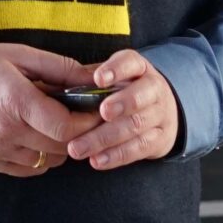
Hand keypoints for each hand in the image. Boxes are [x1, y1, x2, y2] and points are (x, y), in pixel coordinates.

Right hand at [0, 43, 100, 177]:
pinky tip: (37, 135)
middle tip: (81, 115)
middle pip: (62, 147)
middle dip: (79, 133)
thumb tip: (97, 77)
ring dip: (61, 145)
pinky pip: (31, 169)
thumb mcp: (20, 56)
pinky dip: (42, 156)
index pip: (66, 127)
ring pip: (50, 161)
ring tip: (56, 123)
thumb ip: (62, 68)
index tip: (95, 111)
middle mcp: (7, 132)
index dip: (88, 122)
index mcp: (16, 102)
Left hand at [66, 50, 178, 170]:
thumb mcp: (111, 80)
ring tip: (78, 148)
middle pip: (140, 96)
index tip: (98, 79)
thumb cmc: (123, 94)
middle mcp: (154, 89)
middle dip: (121, 104)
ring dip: (106, 137)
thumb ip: (89, 82)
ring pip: (137, 125)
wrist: (160, 112)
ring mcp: (160, 115)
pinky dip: (116, 155)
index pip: (131, 62)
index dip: (117, 70)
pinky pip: (139, 148)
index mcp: (138, 69)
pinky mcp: (160, 139)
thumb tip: (61, 92)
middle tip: (101, 113)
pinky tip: (96, 160)